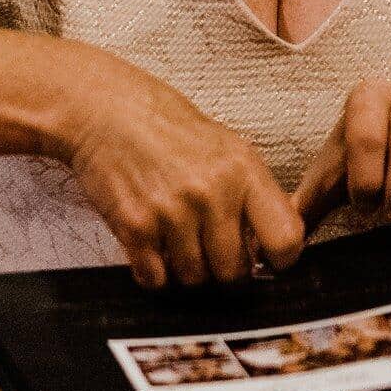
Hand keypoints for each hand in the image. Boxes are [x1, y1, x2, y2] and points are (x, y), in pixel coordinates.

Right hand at [61, 63, 306, 289]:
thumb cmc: (167, 127)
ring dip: (187, 271)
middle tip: (213, 254)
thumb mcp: (226, 147)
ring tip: (178, 241)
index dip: (278, 259)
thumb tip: (273, 247)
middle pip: (235, 273)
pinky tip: (152, 246)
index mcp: (243, 170)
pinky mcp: (135, 226)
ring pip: (195, 280)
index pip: (285, 240)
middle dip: (225, 273)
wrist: (105, 110)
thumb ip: (253, 194)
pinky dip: (154, 273)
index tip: (267, 260)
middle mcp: (212, 193)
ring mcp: (172, 212)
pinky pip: (156, 279)